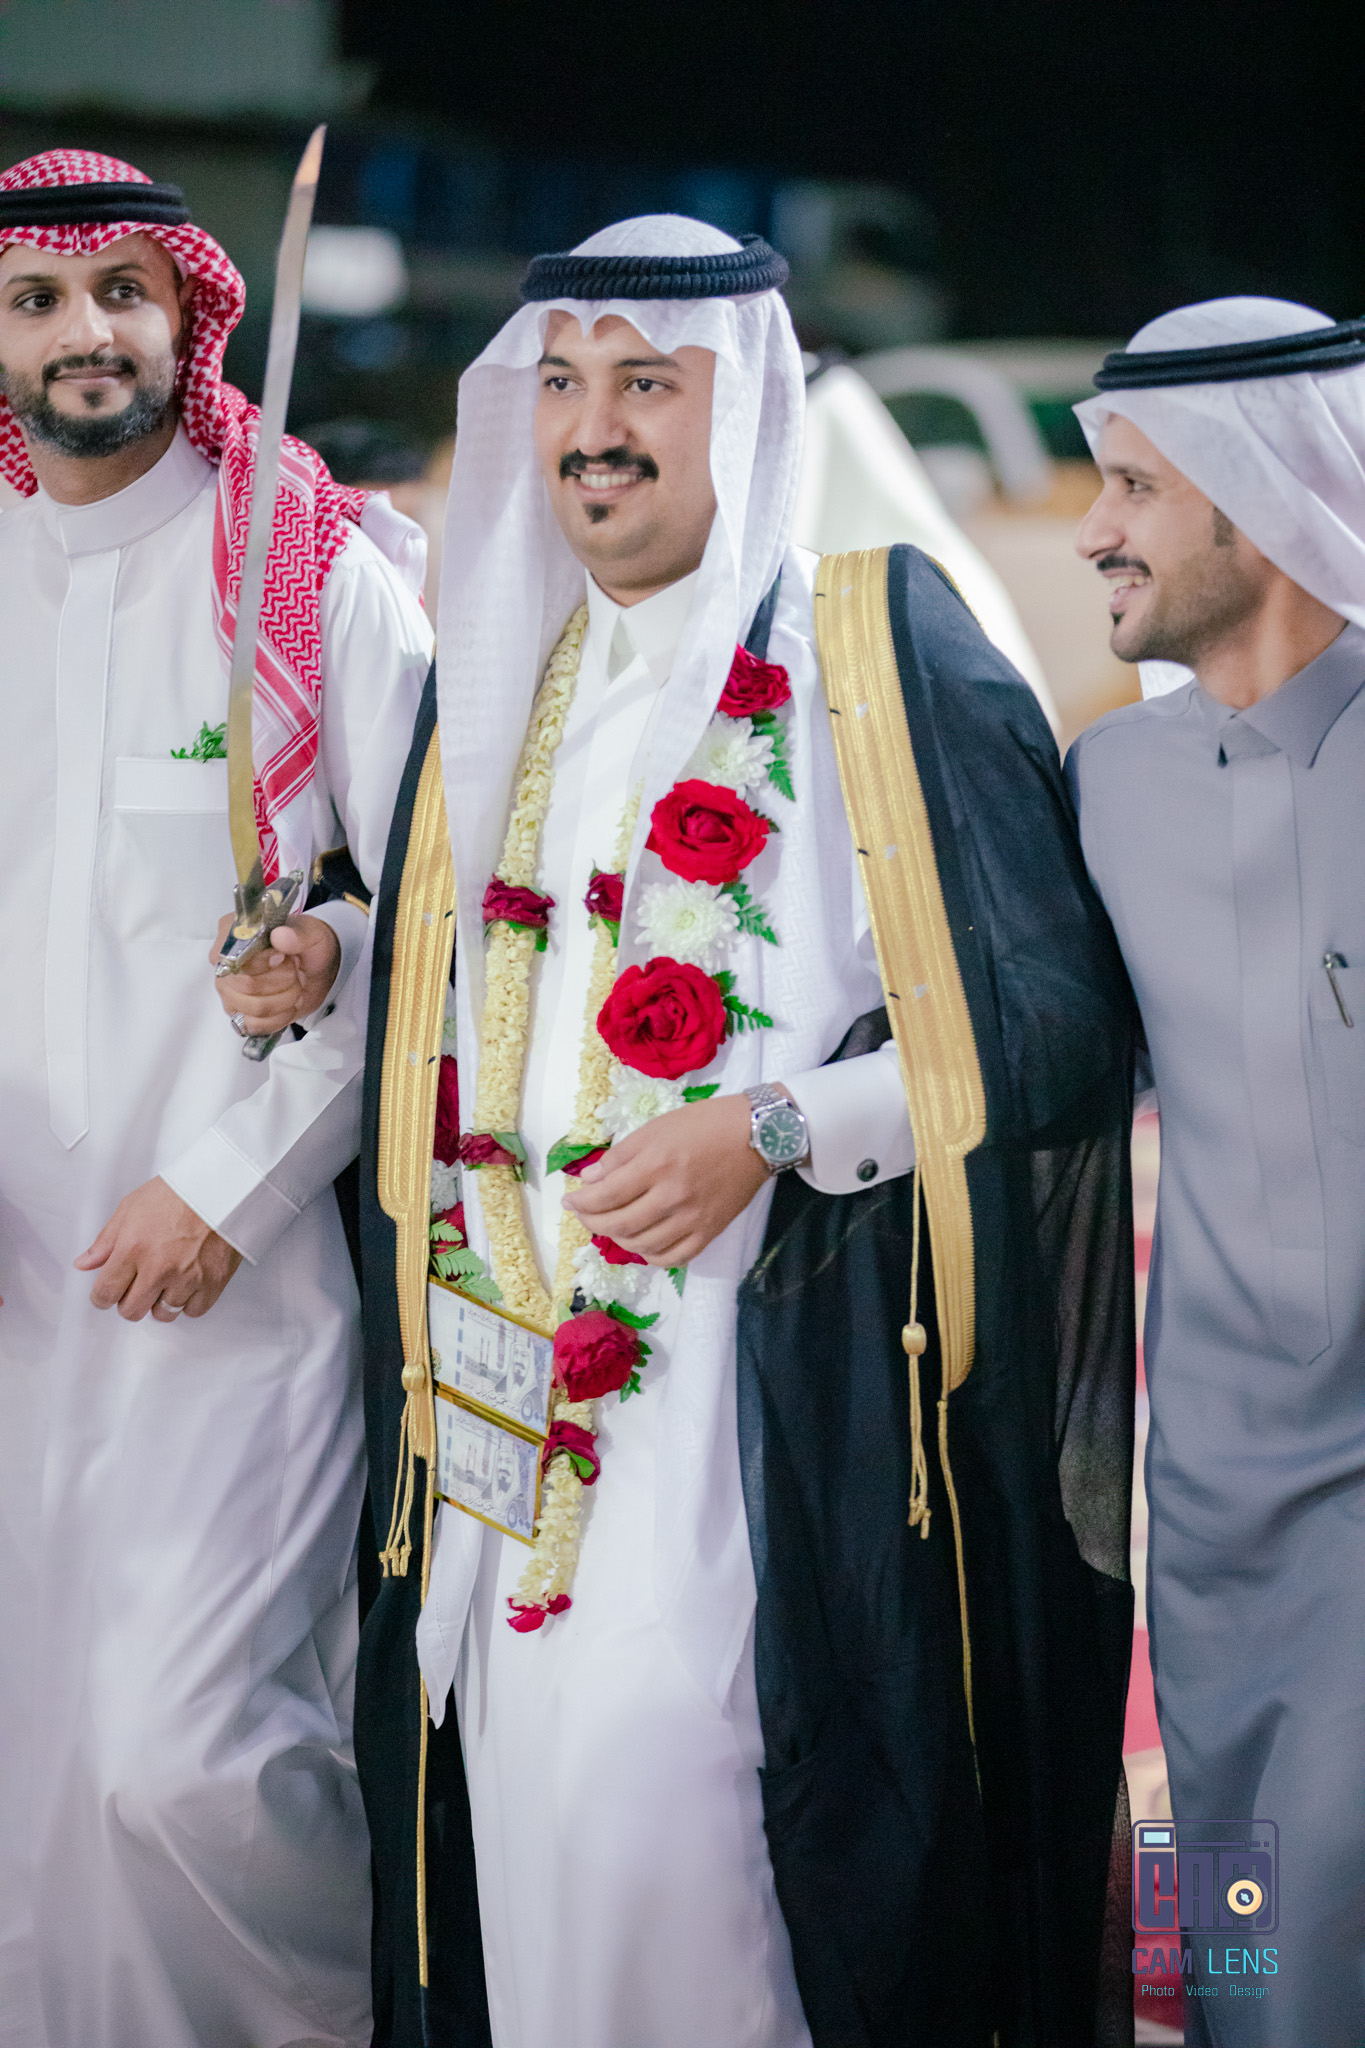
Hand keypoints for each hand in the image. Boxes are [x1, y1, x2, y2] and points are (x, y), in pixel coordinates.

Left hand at [75, 1176, 241, 1321]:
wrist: (223, 1186)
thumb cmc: (179, 1191)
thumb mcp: (132, 1206)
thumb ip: (106, 1240)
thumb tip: (85, 1263)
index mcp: (133, 1248)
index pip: (105, 1293)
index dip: (101, 1297)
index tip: (106, 1294)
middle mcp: (158, 1267)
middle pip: (131, 1311)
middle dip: (129, 1302)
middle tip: (136, 1288)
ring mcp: (187, 1278)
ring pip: (163, 1314)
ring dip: (160, 1302)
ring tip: (165, 1283)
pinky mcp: (213, 1282)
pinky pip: (193, 1311)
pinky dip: (188, 1303)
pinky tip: (186, 1285)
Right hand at [210, 913, 341, 1037]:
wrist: (316, 968)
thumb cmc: (307, 946)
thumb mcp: (311, 932)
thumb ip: (298, 933)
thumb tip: (280, 936)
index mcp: (233, 937)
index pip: (237, 959)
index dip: (265, 963)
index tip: (285, 957)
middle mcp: (225, 966)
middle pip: (247, 987)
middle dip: (283, 981)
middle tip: (295, 970)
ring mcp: (229, 992)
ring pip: (255, 1009)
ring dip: (286, 999)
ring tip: (294, 985)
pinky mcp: (239, 1014)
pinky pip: (254, 1026)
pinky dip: (280, 1017)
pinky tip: (289, 1003)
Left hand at [562, 1092, 769, 1265]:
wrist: (758, 1136)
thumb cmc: (704, 1123)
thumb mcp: (656, 1127)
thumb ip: (620, 1156)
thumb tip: (589, 1181)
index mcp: (656, 1165)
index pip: (605, 1196)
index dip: (580, 1203)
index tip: (568, 1201)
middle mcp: (672, 1197)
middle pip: (619, 1224)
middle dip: (592, 1222)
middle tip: (584, 1214)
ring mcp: (692, 1219)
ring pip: (642, 1245)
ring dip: (618, 1239)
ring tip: (611, 1226)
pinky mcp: (709, 1233)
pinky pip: (672, 1258)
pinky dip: (650, 1255)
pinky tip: (642, 1243)